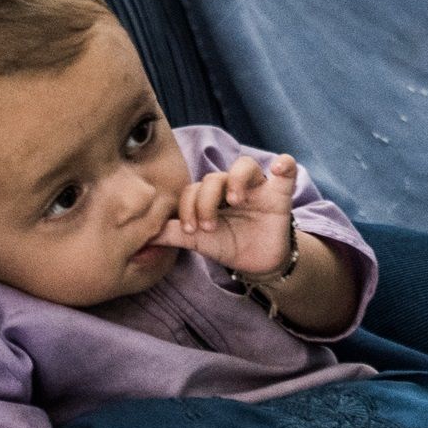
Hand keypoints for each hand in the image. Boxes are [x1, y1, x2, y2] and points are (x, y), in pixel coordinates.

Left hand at [159, 150, 301, 283]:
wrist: (257, 263)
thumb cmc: (227, 245)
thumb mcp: (197, 241)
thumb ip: (171, 233)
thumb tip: (141, 234)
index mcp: (210, 195)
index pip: (193, 189)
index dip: (187, 206)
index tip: (189, 229)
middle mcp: (231, 187)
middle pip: (215, 177)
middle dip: (206, 202)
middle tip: (209, 226)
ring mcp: (256, 188)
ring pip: (244, 166)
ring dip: (235, 180)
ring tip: (235, 201)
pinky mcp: (279, 194)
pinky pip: (286, 169)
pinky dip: (284, 164)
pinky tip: (280, 168)